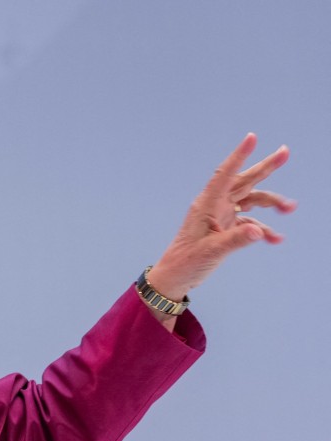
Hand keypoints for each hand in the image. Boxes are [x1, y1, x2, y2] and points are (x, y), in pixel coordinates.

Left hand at [148, 133, 295, 303]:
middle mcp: (214, 206)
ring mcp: (220, 216)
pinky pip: (249, 223)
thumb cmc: (186, 262)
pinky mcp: (226, 229)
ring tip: (291, 208)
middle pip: (243, 181)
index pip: (224, 175)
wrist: (175, 277)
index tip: (251, 138)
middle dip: (265, 167)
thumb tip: (258, 232)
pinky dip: (263, 229)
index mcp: (206, 205)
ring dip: (271, 203)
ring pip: (250, 201)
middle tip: (285, 152)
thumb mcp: (211, 251)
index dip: (239, 156)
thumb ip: (235, 240)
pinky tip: (276, 239)